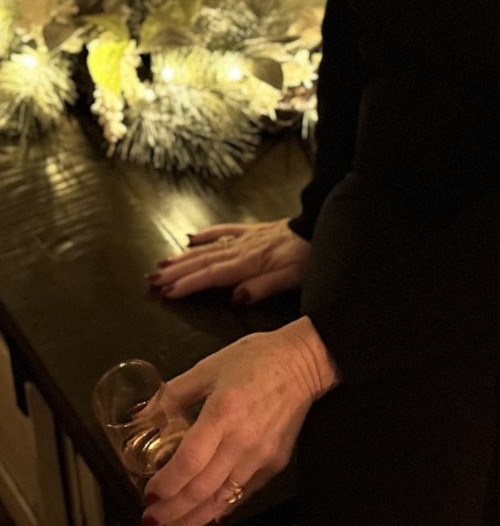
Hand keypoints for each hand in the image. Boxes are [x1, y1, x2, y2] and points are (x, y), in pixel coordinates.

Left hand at [141, 318, 336, 525]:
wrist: (305, 362)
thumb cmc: (256, 358)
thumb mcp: (209, 366)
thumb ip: (173, 393)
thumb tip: (141, 415)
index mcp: (222, 413)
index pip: (188, 463)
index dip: (165, 485)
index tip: (148, 495)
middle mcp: (241, 441)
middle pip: (200, 489)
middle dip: (171, 510)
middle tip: (151, 519)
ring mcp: (261, 456)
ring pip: (221, 499)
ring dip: (193, 518)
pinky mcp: (275, 463)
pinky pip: (244, 493)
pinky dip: (222, 507)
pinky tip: (206, 514)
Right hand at [147, 220, 309, 304]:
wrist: (321, 228)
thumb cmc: (308, 258)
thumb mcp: (291, 278)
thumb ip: (263, 287)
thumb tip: (234, 298)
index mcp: (250, 263)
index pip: (213, 275)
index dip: (189, 284)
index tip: (166, 292)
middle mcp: (242, 249)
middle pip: (204, 261)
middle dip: (176, 271)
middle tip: (151, 279)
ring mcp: (245, 237)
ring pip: (208, 248)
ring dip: (183, 256)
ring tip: (161, 264)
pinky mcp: (252, 230)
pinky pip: (224, 231)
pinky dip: (205, 235)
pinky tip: (190, 239)